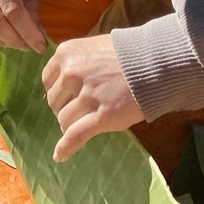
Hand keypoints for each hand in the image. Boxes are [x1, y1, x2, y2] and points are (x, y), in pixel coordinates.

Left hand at [42, 34, 145, 161]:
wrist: (156, 63)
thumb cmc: (127, 54)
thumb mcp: (93, 47)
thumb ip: (76, 62)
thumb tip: (62, 81)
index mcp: (66, 54)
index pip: (48, 80)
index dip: (57, 91)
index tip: (66, 97)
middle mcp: (71, 73)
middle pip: (55, 102)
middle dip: (65, 108)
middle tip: (81, 110)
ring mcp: (87, 95)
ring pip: (64, 120)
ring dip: (70, 125)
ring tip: (84, 124)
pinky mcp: (103, 116)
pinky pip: (76, 135)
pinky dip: (66, 147)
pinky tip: (60, 156)